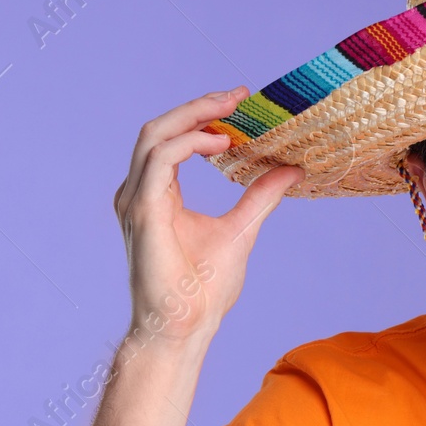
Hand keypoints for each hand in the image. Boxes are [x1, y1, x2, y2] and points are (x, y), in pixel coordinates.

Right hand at [113, 87, 304, 344]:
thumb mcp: (242, 230)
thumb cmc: (203, 291)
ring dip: (194, 117)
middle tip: (238, 97)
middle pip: (159, 128)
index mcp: (155, 194)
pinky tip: (220, 145)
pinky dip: (189, 144)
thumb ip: (260, 196)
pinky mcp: (142, 212)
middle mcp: (139, 192)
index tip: (240, 103)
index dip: (203, 115)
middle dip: (199, 106)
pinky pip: (160, 160)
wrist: (185, 328)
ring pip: (155, 135)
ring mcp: (135, 201)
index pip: (172, 138)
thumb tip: (290, 170)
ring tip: (231, 113)